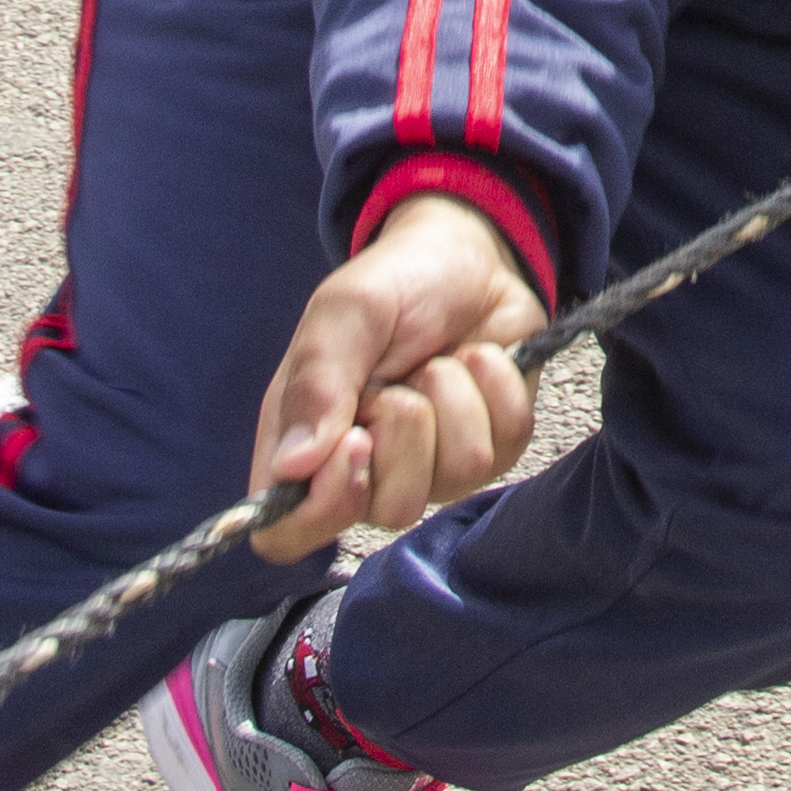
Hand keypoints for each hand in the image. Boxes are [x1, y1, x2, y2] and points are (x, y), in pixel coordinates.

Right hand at [245, 196, 544, 562]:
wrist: (468, 255)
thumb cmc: (393, 285)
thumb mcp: (344, 314)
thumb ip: (316, 385)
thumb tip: (293, 468)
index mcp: (305, 448)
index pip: (287, 536)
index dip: (322, 509)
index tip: (354, 442)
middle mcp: (366, 471)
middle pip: (387, 513)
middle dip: (404, 431)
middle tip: (399, 380)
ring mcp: (433, 467)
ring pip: (455, 478)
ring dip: (453, 400)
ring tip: (438, 361)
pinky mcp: (492, 448)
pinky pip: (504, 443)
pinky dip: (495, 388)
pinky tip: (477, 360)